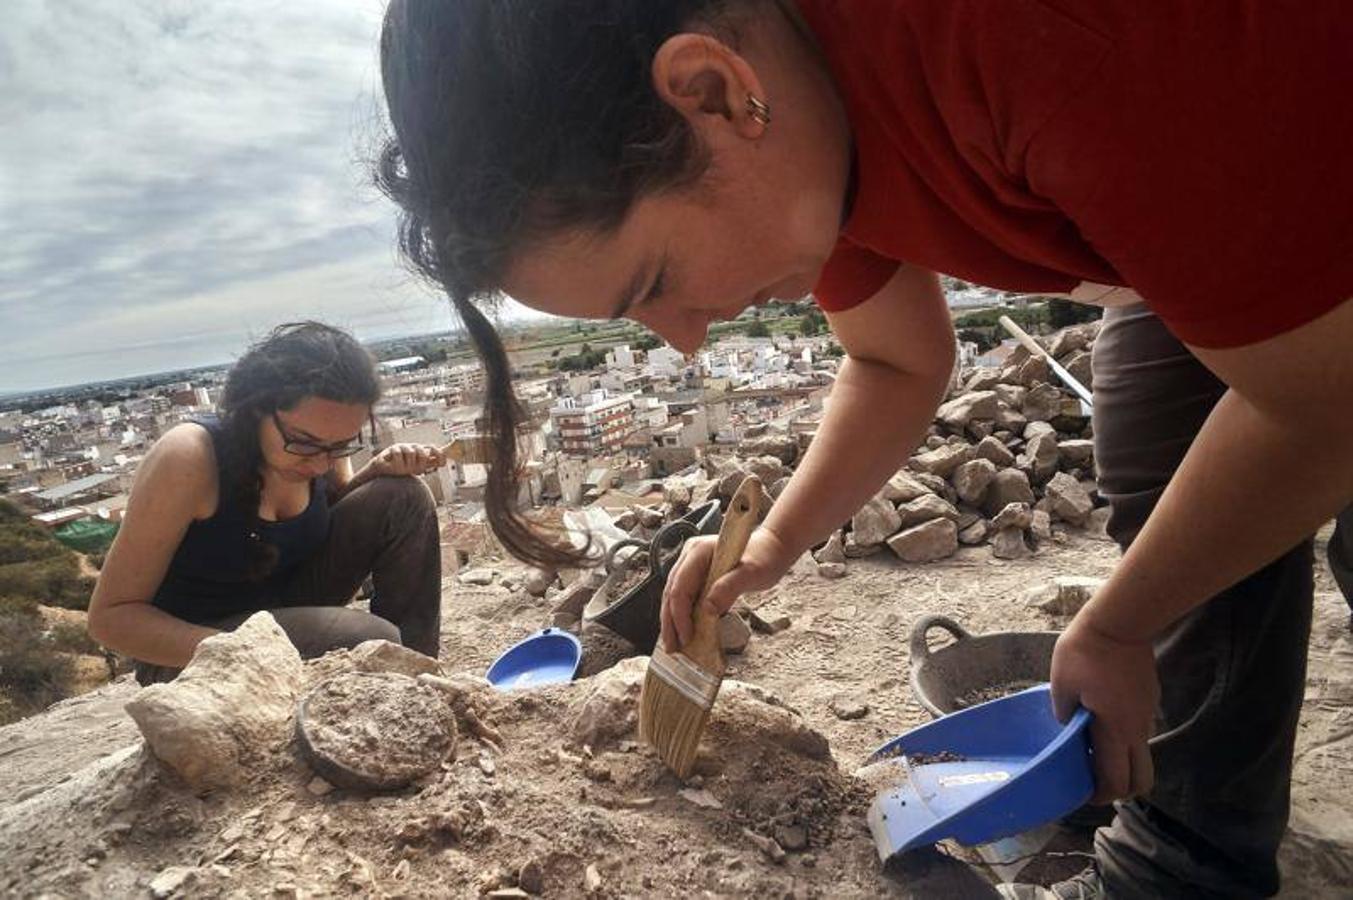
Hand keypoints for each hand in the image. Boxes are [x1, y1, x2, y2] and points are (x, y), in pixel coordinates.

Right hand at [370, 443, 444, 477]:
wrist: (383, 470)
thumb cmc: (402, 468)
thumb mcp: (418, 466)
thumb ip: (430, 462)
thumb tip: (443, 462)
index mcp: (421, 452)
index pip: (433, 449)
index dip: (440, 454)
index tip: (442, 464)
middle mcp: (414, 448)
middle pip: (423, 451)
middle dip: (420, 463)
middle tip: (414, 470)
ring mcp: (403, 447)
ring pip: (411, 452)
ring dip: (407, 465)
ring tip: (401, 470)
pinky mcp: (392, 448)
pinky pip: (398, 454)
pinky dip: (397, 463)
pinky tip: (393, 467)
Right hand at [659, 527, 793, 651]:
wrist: (771, 549)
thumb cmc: (764, 558)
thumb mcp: (752, 573)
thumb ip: (730, 587)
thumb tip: (708, 609)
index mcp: (699, 552)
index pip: (680, 587)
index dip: (680, 615)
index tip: (686, 637)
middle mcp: (689, 555)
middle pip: (671, 593)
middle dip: (670, 622)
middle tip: (671, 648)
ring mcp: (690, 564)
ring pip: (673, 596)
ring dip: (672, 621)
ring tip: (673, 645)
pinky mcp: (696, 574)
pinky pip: (683, 596)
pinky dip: (681, 615)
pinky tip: (682, 631)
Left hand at [1050, 611, 1158, 803]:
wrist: (1121, 620)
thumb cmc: (1086, 650)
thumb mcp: (1061, 683)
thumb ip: (1063, 714)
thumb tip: (1067, 730)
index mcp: (1115, 730)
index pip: (1116, 781)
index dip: (1100, 795)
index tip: (1082, 792)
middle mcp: (1137, 729)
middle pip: (1141, 780)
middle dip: (1120, 789)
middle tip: (1094, 779)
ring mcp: (1148, 714)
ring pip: (1142, 754)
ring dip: (1122, 762)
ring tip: (1093, 748)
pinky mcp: (1150, 699)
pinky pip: (1140, 730)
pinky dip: (1125, 739)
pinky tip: (1102, 720)